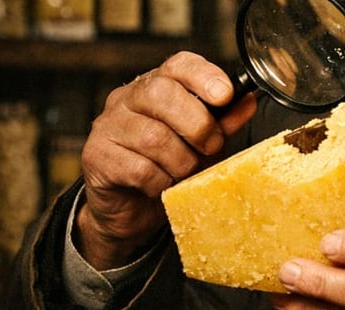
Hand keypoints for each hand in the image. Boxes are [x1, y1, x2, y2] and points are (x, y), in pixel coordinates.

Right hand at [77, 51, 256, 269]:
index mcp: (155, 87)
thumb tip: (247, 102)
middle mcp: (127, 100)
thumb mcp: (202, 144)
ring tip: (185, 174)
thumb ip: (222, 123)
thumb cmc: (167, 169)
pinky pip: (140, 169)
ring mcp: (108, 127)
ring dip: (181, 162)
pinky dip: (160, 183)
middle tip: (211, 147)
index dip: (203, 76)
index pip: (177, 65)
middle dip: (197, 125)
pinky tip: (161, 187)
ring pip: (154, 137)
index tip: (225, 95)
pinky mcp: (97, 157)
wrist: (130, 209)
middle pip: (162, 94)